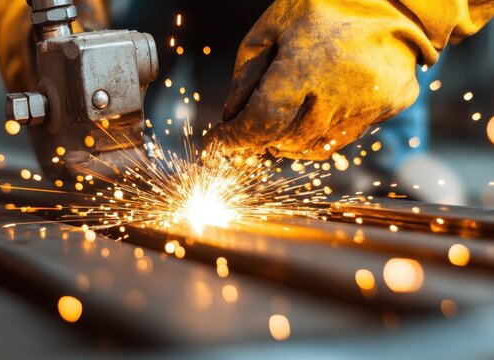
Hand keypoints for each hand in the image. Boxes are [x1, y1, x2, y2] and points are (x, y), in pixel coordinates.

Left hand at [204, 0, 433, 159]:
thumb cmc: (322, 4)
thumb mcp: (272, 27)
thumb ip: (248, 74)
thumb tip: (231, 116)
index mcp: (307, 64)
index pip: (263, 119)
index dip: (236, 137)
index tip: (218, 142)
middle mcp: (342, 89)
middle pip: (287, 138)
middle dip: (260, 138)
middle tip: (247, 130)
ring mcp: (372, 100)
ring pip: (315, 145)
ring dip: (288, 142)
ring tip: (278, 124)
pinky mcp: (393, 103)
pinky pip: (345, 136)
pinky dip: (320, 134)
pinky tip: (312, 114)